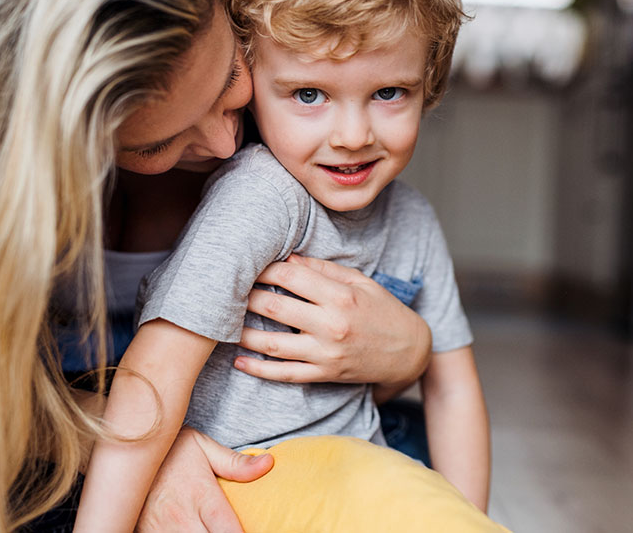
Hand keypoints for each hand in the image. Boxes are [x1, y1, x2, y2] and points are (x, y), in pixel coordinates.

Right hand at [136, 427, 272, 531]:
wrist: (125, 456)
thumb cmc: (169, 453)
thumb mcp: (203, 448)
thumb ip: (236, 463)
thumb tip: (269, 464)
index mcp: (201, 496)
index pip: (229, 530)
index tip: (249, 530)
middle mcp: (181, 519)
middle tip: (228, 528)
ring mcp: (161, 532)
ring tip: (207, 528)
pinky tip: (192, 530)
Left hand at [236, 254, 431, 386]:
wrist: (408, 352)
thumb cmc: (384, 311)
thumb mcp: (361, 282)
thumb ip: (324, 269)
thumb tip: (288, 258)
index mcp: (340, 296)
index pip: (291, 276)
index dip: (266, 268)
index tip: (252, 265)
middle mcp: (331, 325)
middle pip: (275, 307)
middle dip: (246, 296)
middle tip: (228, 289)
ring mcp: (326, 353)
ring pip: (273, 343)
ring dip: (243, 333)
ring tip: (223, 323)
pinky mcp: (324, 374)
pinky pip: (285, 374)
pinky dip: (259, 369)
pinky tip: (239, 360)